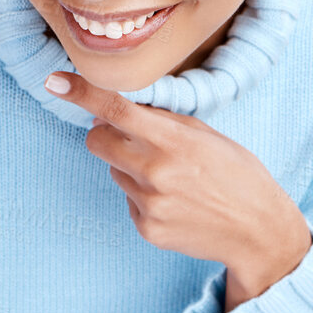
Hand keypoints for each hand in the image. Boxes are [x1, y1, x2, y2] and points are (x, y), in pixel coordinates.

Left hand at [44, 71, 312, 309]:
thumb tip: (110, 112)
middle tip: (131, 138)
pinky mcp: (146, 228)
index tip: (55, 82)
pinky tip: (175, 201)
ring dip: (132, 168)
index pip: (117, 110)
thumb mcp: (206, 135)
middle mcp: (156, 172)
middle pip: (97, 142)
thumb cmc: (236, 174)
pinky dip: (143, 196)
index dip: (82, 93)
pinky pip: (128, 200)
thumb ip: (160, 121)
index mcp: (174, 141)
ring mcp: (148, 203)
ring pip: (115, 171)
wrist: (257, 230)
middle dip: (105, 135)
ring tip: (173, 178)